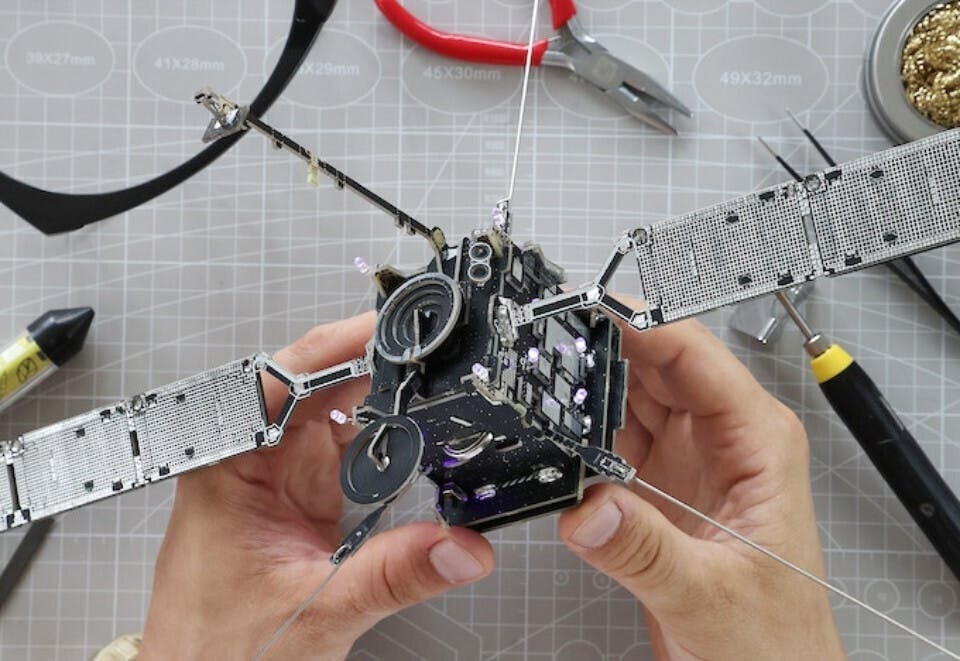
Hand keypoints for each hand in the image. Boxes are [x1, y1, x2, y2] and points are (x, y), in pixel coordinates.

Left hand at [140, 314, 493, 658]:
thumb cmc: (216, 652)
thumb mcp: (314, 613)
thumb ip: (393, 576)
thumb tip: (461, 546)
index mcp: (229, 469)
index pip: (278, 383)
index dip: (333, 347)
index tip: (384, 331)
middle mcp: (254, 463)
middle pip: (317, 390)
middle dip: (372, 368)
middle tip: (430, 356)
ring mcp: (281, 478)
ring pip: (339, 418)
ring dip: (384, 405)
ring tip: (434, 393)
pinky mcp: (305, 498)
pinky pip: (351, 454)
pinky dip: (386, 446)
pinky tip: (417, 442)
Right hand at [558, 316, 844, 658]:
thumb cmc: (775, 641)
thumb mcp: (710, 597)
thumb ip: (645, 552)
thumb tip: (587, 507)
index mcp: (756, 441)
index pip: (694, 356)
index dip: (640, 321)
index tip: (588, 306)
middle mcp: (721, 438)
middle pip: (655, 364)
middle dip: (600, 342)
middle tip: (544, 330)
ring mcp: (685, 458)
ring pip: (629, 395)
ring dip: (586, 382)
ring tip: (538, 369)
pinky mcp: (655, 485)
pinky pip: (611, 438)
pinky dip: (580, 430)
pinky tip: (553, 425)